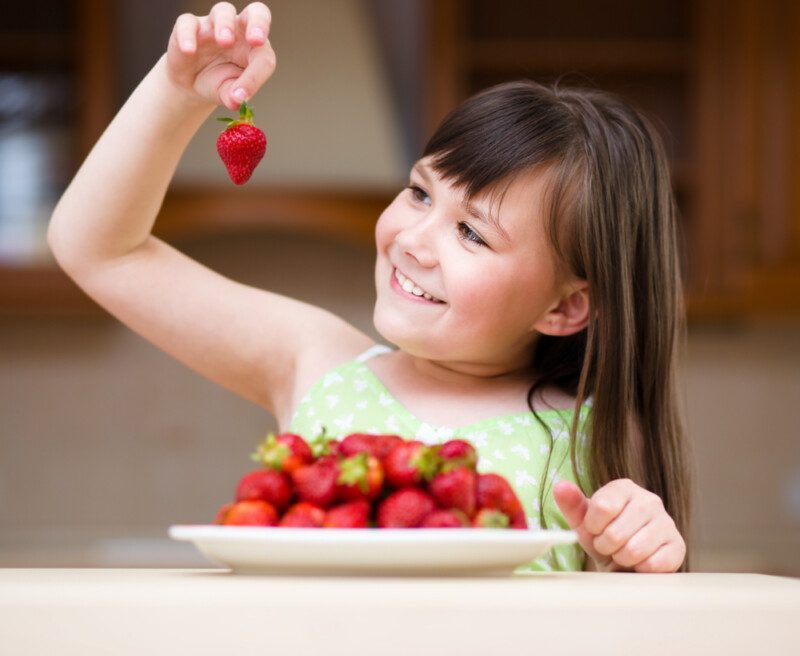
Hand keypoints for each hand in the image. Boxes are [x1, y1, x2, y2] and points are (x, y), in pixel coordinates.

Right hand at [165, 2, 275, 109]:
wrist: (191, 83)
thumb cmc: (218, 83)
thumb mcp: (227, 93)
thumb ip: (234, 96)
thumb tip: (236, 100)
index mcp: (254, 48)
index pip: (264, 55)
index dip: (257, 74)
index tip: (242, 93)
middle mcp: (239, 31)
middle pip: (256, 13)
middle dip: (259, 23)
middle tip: (256, 40)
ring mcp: (214, 25)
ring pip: (224, 11)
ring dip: (226, 24)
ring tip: (224, 42)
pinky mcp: (190, 26)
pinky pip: (189, 23)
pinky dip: (189, 35)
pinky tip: (189, 51)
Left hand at [553, 478, 685, 572]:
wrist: (627, 563)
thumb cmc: (603, 537)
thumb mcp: (583, 522)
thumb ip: (571, 504)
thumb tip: (560, 487)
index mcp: (624, 488)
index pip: (602, 506)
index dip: (593, 526)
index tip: (595, 529)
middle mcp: (649, 500)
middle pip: (616, 533)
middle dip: (606, 546)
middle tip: (609, 546)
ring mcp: (666, 522)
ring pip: (634, 550)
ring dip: (622, 559)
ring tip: (623, 553)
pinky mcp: (677, 546)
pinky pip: (653, 564)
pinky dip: (640, 569)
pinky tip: (640, 562)